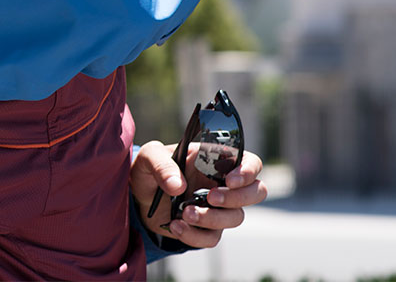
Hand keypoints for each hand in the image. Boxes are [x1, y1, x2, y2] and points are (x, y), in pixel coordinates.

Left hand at [130, 141, 266, 248]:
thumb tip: (178, 186)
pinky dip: (195, 235)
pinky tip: (175, 225)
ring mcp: (217, 208)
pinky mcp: (206, 228)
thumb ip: (161, 165)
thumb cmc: (150, 169)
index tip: (229, 180)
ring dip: (212, 218)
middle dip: (238, 198)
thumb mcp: (148, 157)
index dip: (247, 171)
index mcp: (215, 159)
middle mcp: (222, 183)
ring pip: (236, 218)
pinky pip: (213, 238)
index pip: (249, 161)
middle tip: (211, 198)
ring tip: (184, 213)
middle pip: (257, 191)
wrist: (138, 196)